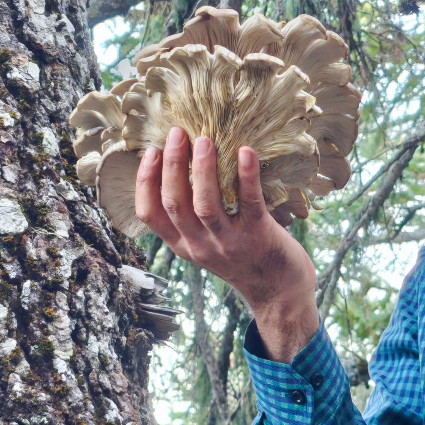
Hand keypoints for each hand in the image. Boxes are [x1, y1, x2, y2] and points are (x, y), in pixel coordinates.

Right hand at [134, 127, 320, 362]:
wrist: (280, 291)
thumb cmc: (244, 257)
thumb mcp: (208, 243)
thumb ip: (194, 216)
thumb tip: (187, 163)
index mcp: (184, 245)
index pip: (150, 215)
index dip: (145, 182)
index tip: (151, 152)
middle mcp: (201, 246)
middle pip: (175, 204)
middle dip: (173, 166)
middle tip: (177, 133)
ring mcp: (229, 243)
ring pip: (206, 206)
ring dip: (203, 170)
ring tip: (204, 140)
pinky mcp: (259, 237)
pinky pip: (250, 204)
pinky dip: (247, 177)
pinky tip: (246, 153)